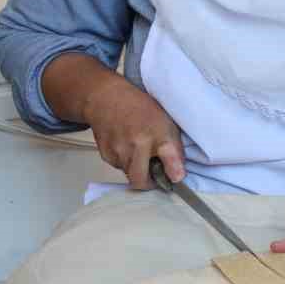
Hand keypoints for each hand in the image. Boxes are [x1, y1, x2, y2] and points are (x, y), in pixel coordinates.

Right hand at [82, 75, 183, 189]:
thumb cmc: (141, 109)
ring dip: (137, 171)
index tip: (177, 178)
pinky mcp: (106, 154)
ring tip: (141, 153)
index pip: (170, 157)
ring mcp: (118, 150)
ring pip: (129, 175)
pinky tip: (127, 148)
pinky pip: (118, 168)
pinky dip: (125, 163)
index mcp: (157, 133)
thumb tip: (178, 173)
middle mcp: (137, 144)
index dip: (175, 171)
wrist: (107, 100)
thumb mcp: (167, 122)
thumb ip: (175, 147)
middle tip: (156, 176)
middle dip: (150, 183)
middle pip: (141, 180)